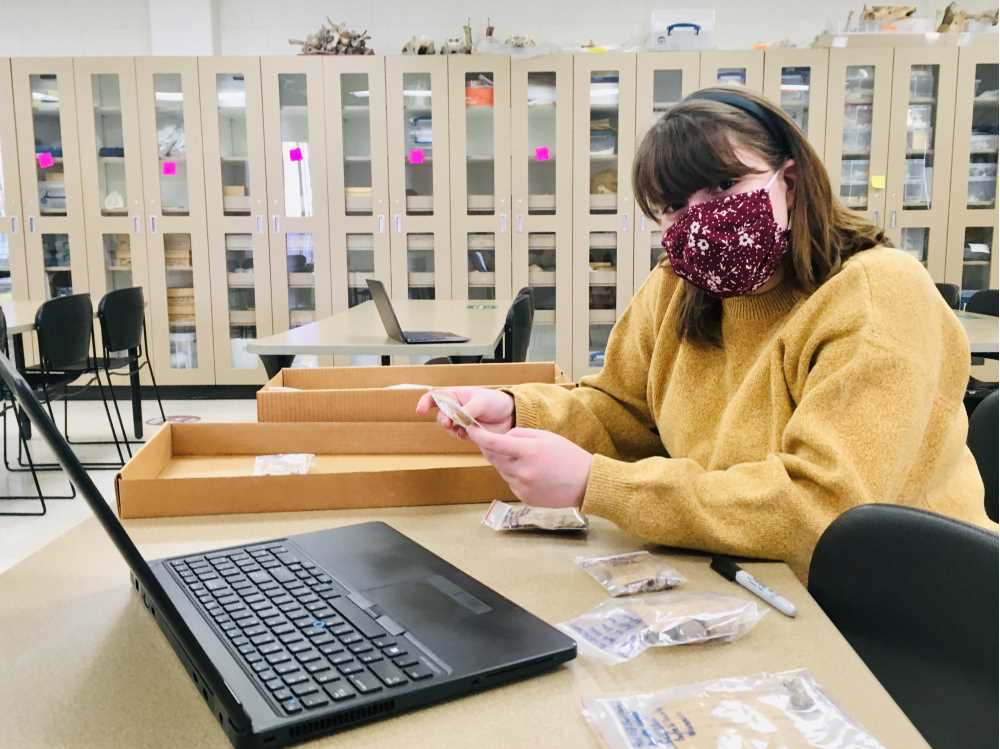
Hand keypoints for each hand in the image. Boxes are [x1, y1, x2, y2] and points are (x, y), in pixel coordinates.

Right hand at [415, 387, 513, 438]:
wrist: (510, 415)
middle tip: (449, 423)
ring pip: (447, 427)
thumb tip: (455, 418)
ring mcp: (460, 421)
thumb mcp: (481, 401)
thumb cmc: (496, 401)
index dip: (425, 403)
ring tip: (464, 427)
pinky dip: (460, 436)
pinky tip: (469, 433)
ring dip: (452, 429)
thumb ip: (467, 410)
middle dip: (442, 420)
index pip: (435, 397)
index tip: (420, 410)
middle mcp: (455, 408)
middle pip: (439, 415)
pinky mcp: (467, 432)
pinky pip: (457, 436)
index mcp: (456, 395)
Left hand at [466, 426, 592, 507]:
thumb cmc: (567, 456)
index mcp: (529, 452)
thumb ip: (519, 435)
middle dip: (493, 448)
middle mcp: (523, 471)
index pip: (494, 443)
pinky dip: (515, 475)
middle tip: (502, 443)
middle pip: (494, 457)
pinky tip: (533, 474)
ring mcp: (523, 487)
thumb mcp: (545, 436)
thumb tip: (500, 439)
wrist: (586, 483)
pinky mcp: (524, 498)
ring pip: (502, 470)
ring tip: (528, 459)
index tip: (470, 430)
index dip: (478, 436)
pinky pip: (511, 482)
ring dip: (506, 463)